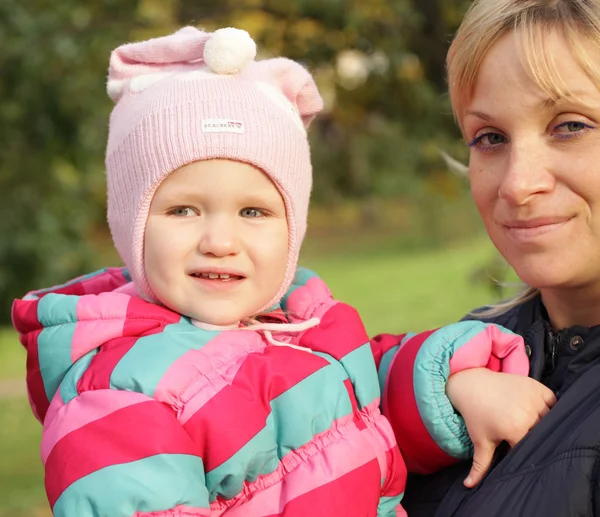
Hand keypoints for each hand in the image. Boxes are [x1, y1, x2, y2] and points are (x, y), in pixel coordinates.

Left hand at [446, 368, 555, 487]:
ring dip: (543, 423)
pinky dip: (549, 408)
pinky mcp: (537, 387)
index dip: (524, 450)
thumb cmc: (475, 414)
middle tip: (522, 433)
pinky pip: (553, 402)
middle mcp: (528, 413)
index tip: (516, 447)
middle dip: (534, 436)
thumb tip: (470, 486)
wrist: (472, 384)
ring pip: (549, 418)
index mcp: (515, 429)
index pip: (530, 447)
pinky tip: (538, 411)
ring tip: (529, 423)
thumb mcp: (480, 440)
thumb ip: (480, 466)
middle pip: (542, 434)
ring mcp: (534, 398)